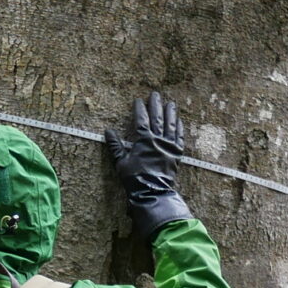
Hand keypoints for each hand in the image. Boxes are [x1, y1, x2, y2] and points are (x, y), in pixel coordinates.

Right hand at [104, 91, 192, 238]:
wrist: (153, 193)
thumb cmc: (134, 179)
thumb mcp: (121, 162)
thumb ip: (115, 146)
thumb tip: (108, 131)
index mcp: (144, 141)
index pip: (141, 120)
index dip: (139, 109)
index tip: (138, 100)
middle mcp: (158, 140)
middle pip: (157, 118)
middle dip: (155, 105)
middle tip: (155, 94)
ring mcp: (169, 146)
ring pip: (171, 125)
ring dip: (170, 113)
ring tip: (170, 103)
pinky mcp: (176, 154)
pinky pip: (179, 138)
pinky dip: (179, 128)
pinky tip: (179, 121)